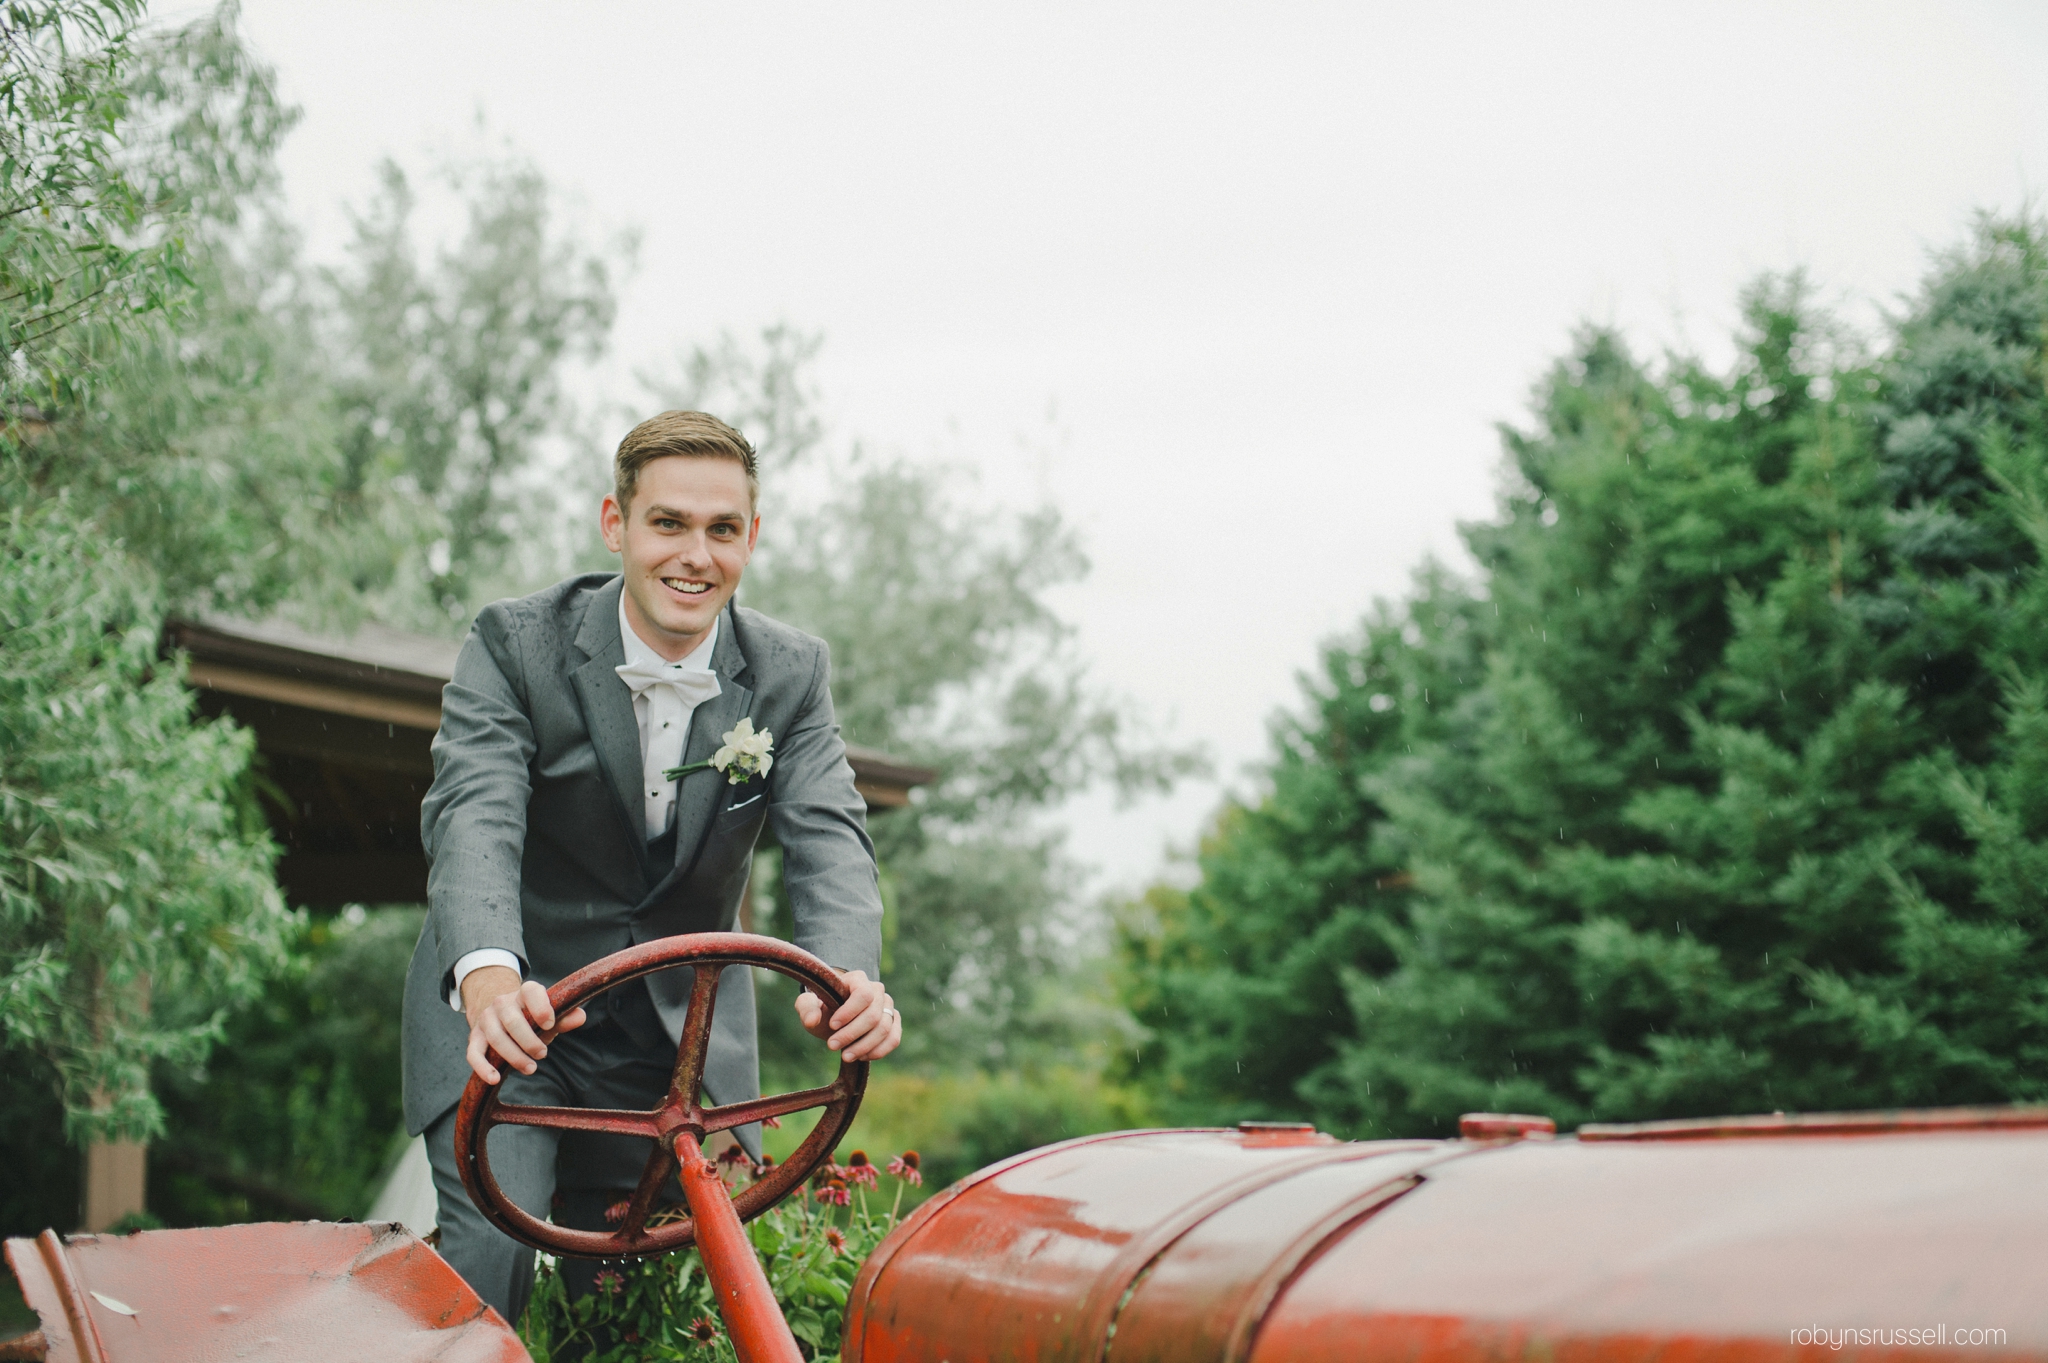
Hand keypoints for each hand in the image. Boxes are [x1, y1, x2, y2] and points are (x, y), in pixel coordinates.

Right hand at [462, 965, 586, 1084]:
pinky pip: (474, 1053)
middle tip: (543, 1054)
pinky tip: (494, 1078)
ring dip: (514, 1056)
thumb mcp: (548, 1016)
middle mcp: (502, 1003)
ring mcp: (486, 1020)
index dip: (541, 1007)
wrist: (500, 1013)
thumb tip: (581, 1017)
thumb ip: (564, 1018)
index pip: (530, 991)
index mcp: (524, 993)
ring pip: (496, 1038)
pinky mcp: (474, 1038)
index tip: (549, 1024)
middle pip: (513, 1021)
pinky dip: (483, 1067)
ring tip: (530, 1068)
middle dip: (529, 1041)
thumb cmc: (531, 1017)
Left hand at [795, 969, 900, 1061]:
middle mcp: (878, 990)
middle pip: (874, 1015)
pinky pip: (894, 1039)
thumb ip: (807, 1008)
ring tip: (845, 1056)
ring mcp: (888, 1007)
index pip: (863, 994)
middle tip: (832, 1046)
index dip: (850, 1012)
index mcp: (858, 980)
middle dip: (852, 1034)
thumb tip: (812, 1020)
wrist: (835, 1015)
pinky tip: (862, 1057)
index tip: (832, 1025)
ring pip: (885, 1029)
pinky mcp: (893, 1023)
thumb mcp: (809, 1004)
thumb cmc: (822, 1007)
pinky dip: (879, 1051)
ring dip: (864, 1046)